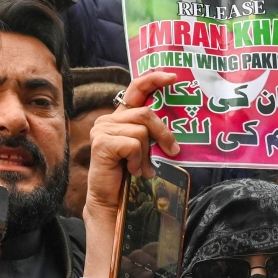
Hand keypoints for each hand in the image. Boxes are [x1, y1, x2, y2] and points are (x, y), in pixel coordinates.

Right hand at [82, 71, 180, 277]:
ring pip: (142, 130)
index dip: (153, 80)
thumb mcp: (145, 149)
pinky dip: (139, 160)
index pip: (136, 89)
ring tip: (140, 168)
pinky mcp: (102, 143)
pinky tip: (132, 171)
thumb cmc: (130, 175)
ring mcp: (103, 130)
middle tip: (172, 151)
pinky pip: (134, 144)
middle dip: (164, 134)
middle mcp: (108, 120)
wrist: (112, 200)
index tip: (173, 77)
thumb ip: (152, 134)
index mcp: (120, 117)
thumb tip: (175, 127)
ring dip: (148, 153)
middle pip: (146, 113)